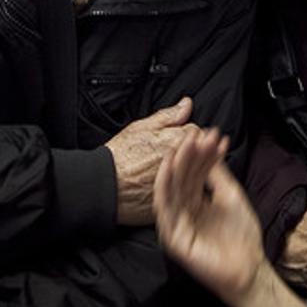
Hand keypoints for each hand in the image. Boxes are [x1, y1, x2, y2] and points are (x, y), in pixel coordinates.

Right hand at [104, 97, 196, 225]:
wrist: (104, 185)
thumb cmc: (118, 157)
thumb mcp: (141, 128)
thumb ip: (168, 116)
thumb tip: (186, 104)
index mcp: (175, 141)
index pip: (197, 133)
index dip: (193, 134)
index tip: (190, 136)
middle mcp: (181, 163)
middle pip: (202, 154)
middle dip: (202, 150)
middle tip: (198, 149)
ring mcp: (179, 184)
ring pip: (198, 175)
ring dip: (199, 169)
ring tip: (190, 167)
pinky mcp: (174, 202)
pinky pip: (187, 195)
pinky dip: (187, 189)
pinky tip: (183, 186)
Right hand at [155, 128, 277, 306]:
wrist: (249, 267)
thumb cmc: (242, 237)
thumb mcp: (231, 196)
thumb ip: (218, 174)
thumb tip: (210, 147)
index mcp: (195, 201)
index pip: (194, 172)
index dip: (201, 152)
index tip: (210, 133)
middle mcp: (184, 210)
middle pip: (182, 177)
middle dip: (188, 154)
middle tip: (194, 134)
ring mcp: (177, 223)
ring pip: (171, 188)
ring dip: (176, 164)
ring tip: (183, 144)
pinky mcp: (173, 237)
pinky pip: (165, 209)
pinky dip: (165, 186)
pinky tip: (169, 168)